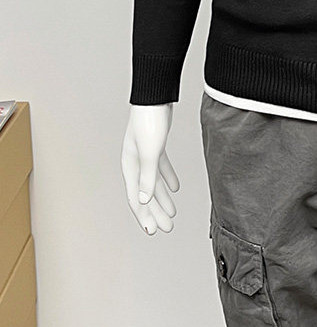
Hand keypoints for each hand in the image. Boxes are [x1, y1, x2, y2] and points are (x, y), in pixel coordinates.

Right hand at [121, 104, 179, 235]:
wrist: (155, 95)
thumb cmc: (150, 120)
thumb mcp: (150, 151)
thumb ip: (147, 176)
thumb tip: (144, 200)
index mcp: (130, 166)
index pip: (136, 198)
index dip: (144, 216)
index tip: (153, 232)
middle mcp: (135, 162)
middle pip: (145, 194)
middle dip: (155, 212)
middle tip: (167, 228)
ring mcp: (144, 154)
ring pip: (153, 183)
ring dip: (162, 198)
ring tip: (172, 213)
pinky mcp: (155, 146)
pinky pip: (160, 168)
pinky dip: (167, 179)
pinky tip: (176, 188)